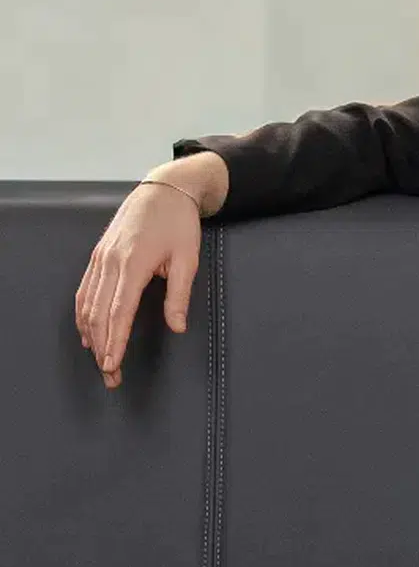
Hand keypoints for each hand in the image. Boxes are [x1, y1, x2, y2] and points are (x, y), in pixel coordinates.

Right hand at [74, 180, 202, 387]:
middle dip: (103, 348)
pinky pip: (85, 291)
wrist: (164, 190)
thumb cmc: (179, 222)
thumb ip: (180, 294)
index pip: (119, 312)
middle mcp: (111, 262)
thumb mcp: (188, 257)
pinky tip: (88, 332)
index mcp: (134, 264)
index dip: (115, 342)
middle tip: (110, 376)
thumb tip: (177, 326)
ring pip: (88, 305)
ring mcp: (100, 258)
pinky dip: (84, 315)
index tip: (112, 365)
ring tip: (100, 360)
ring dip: (92, 336)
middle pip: (100, 315)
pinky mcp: (97, 256)